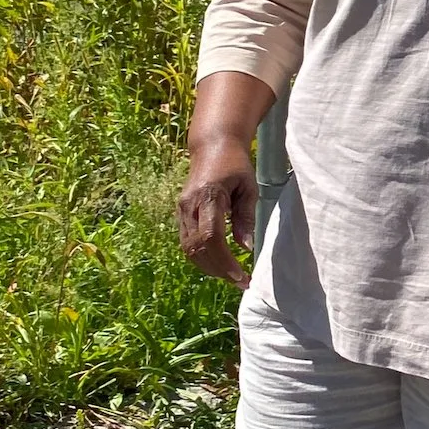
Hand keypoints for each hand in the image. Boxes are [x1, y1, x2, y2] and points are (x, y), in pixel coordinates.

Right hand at [178, 137, 258, 285]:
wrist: (212, 146)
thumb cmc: (235, 164)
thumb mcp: (248, 187)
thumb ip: (246, 218)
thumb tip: (246, 248)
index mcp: (208, 196)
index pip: (211, 237)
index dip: (224, 261)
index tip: (240, 276)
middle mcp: (188, 205)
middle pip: (197, 248)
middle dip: (218, 270)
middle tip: (240, 282)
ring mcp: (181, 210)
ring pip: (188, 249)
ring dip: (209, 267)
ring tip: (232, 276)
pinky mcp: (181, 213)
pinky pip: (187, 242)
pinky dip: (202, 257)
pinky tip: (219, 263)